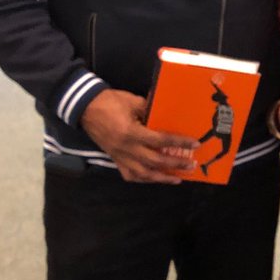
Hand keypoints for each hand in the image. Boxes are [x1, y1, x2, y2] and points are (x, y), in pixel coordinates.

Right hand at [80, 89, 198, 183]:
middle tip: (191, 165)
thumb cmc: (109, 101)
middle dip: (176, 165)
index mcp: (131, 133)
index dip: (179, 143)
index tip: (194, 144)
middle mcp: (126, 149)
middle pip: (156, 161)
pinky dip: (144, 179)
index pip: (161, 141)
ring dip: (162, 178)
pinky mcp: (114, 159)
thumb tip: (167, 113)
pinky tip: (154, 178)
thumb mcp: (133, 101)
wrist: (85, 107)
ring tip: (178, 178)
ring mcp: (119, 156)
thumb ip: (151, 109)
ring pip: (143, 174)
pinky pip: (130, 175)